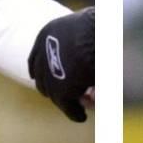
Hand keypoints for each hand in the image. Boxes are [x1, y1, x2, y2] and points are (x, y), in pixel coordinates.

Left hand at [28, 7, 94, 121]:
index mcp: (46, 34)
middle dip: (55, 88)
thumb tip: (89, 61)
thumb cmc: (105, 25)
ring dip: (68, 100)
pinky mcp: (61, 90)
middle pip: (43, 79)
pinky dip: (75, 113)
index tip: (45, 79)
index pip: (37, 58)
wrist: (104, 31)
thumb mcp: (88, 30)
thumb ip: (82, 44)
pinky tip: (81, 116)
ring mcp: (50, 73)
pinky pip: (69, 107)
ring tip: (80, 105)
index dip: (43, 71)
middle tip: (70, 94)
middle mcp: (42, 53)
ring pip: (56, 94)